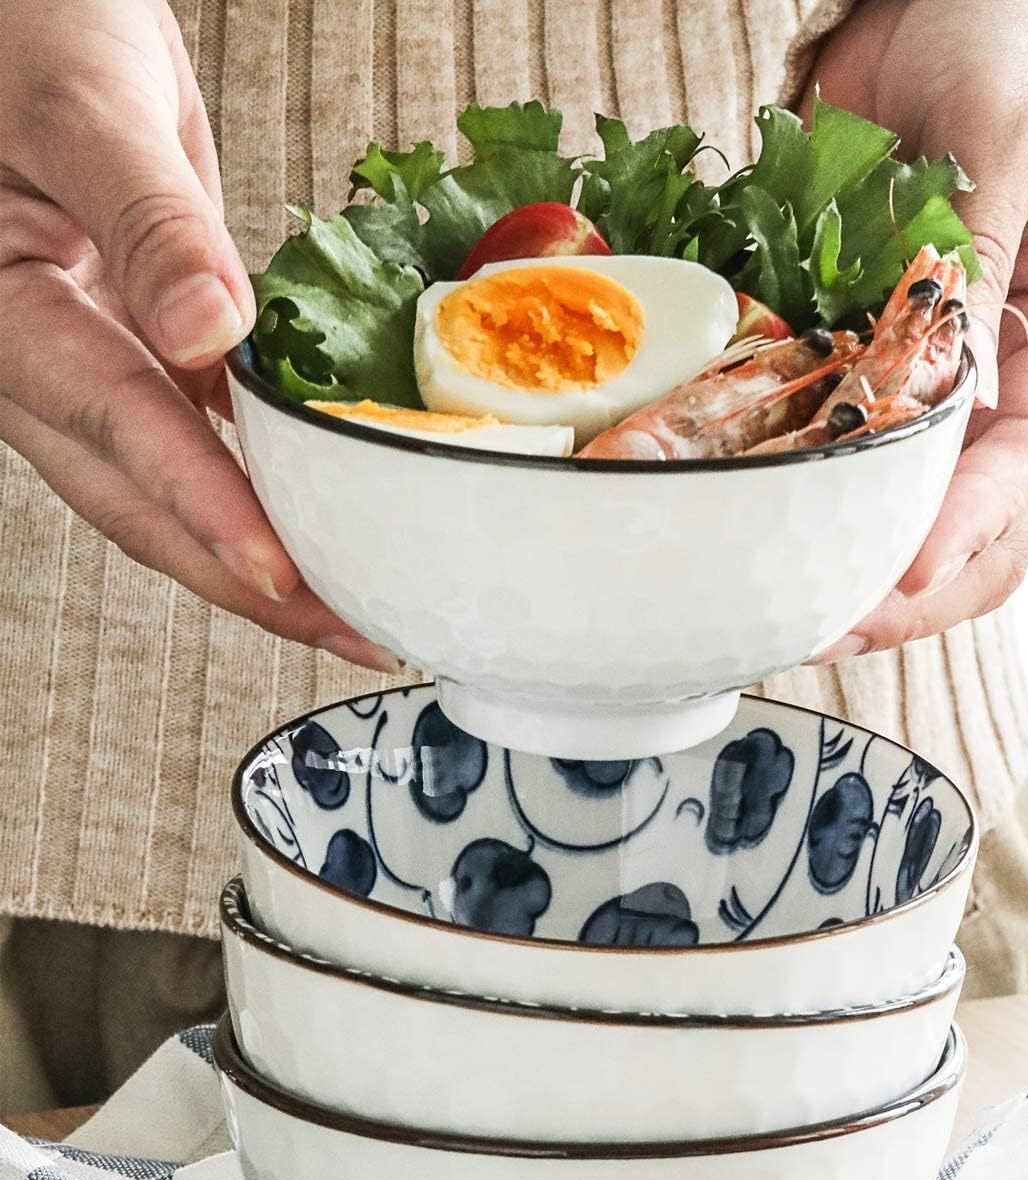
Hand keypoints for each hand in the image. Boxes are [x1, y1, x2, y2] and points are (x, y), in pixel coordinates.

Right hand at [0, 0, 395, 670]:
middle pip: (141, 498)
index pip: (112, 423)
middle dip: (248, 579)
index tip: (281, 570)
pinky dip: (267, 483)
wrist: (29, 13)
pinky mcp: (143, 348)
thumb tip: (211, 331)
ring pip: (173, 487)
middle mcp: (39, 357)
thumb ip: (147, 221)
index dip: (202, 504)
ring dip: (264, 551)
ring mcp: (93, 360)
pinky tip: (330, 518)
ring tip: (356, 605)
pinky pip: (202, 436)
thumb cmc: (25, 28)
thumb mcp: (84, 108)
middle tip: (352, 630)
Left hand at [806, 0, 1027, 659]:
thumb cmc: (1008, 45)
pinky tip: (759, 547)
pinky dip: (813, 514)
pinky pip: (852, 467)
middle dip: (914, 588)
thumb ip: (980, 239)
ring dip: (858, 575)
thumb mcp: (1008, 124)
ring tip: (787, 618)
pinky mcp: (878, 379)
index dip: (978, 522)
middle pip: (987, 526)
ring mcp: (949, 395)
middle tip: (830, 626)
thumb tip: (942, 349)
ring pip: (919, 521)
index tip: (912, 572)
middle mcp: (1019, 383)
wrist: (944, 8)